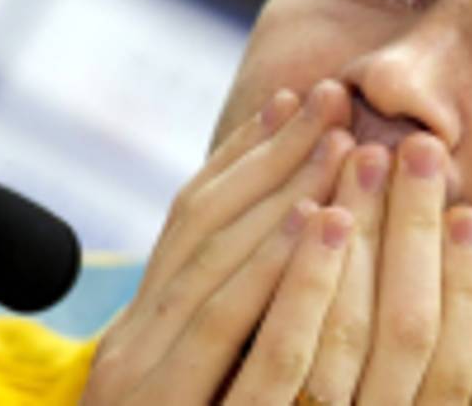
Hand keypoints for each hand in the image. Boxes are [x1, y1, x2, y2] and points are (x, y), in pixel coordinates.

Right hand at [82, 80, 356, 404]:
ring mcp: (137, 376)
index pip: (190, 224)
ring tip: (340, 140)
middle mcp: (132, 343)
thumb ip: (236, 336)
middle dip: (274, 153)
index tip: (293, 102)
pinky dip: (269, 267)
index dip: (243, 156)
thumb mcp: (203, 393)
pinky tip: (318, 221)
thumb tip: (295, 258)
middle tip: (333, 96)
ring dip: (282, 191)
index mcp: (143, 334)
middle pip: (205, 224)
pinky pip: (221, 327)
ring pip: (214, 261)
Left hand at [286, 135, 471, 404]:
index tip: (470, 214)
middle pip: (409, 332)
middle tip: (420, 147)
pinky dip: (303, 277)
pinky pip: (281, 354)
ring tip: (366, 156)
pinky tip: (309, 210)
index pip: (454, 368)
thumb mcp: (348, 384)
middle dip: (417, 232)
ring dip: (363, 234)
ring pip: (347, 332)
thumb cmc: (291, 399)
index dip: (466, 289)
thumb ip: (376, 343)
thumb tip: (427, 240)